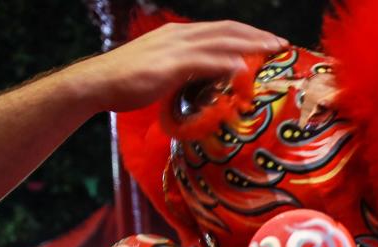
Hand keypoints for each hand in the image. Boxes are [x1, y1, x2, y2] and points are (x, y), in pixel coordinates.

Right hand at [69, 21, 286, 112]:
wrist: (97, 84)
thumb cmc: (127, 83)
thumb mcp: (164, 73)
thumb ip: (186, 75)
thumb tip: (207, 86)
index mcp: (178, 36)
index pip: (220, 29)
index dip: (247, 33)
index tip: (268, 41)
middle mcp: (180, 36)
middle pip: (227, 30)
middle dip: (256, 35)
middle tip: (281, 43)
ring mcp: (175, 48)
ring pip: (222, 41)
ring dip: (250, 45)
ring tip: (272, 50)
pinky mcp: (170, 65)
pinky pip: (205, 61)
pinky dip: (227, 63)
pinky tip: (244, 68)